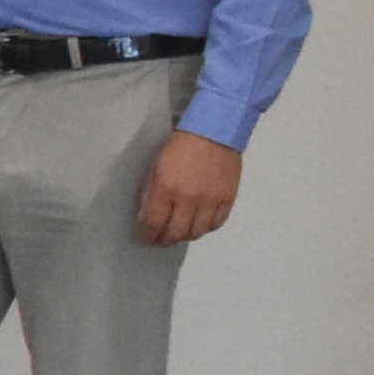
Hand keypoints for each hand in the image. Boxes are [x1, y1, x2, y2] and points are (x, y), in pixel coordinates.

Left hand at [138, 131, 240, 246]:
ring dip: (185, 237)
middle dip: (165, 240)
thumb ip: (152, 192)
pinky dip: (205, 228)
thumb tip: (149, 214)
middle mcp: (189, 199)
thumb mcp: (155, 167)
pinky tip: (198, 225)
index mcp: (166, 189)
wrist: (213, 133)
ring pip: (197, 232)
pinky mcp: (227, 199)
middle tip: (160, 241)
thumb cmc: (181, 145)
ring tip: (178, 235)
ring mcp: (210, 201)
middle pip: (176, 233)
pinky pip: (216, 224)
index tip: (146, 237)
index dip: (148, 235)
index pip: (154, 223)